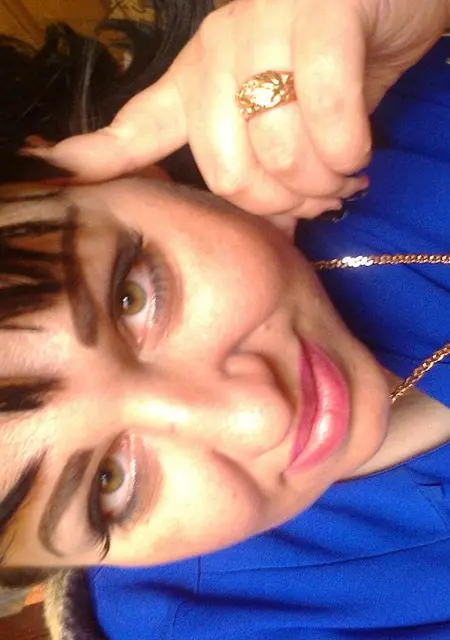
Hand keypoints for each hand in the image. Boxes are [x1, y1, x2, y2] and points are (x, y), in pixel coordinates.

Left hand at [26, 0, 448, 216]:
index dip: (94, 157)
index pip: (135, 127)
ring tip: (341, 176)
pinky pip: (323, 110)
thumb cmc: (338, 64)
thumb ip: (274, 176)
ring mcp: (263, 26)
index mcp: (198, 78)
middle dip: (278, 204)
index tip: (53, 174)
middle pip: (225, 172)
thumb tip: (275, 240)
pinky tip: (357, 154)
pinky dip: (345, 150)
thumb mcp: (292, 122)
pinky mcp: (320, 12)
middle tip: (314, 198)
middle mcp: (218, 52)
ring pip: (276, 150)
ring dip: (319, 183)